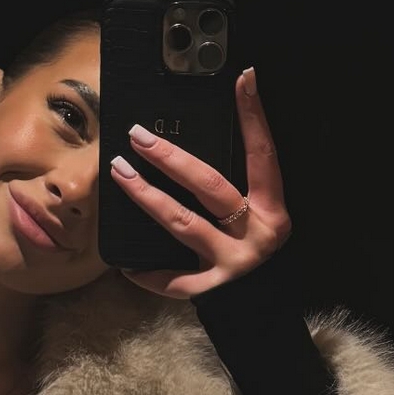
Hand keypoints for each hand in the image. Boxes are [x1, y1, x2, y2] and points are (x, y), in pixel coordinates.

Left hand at [109, 65, 290, 300]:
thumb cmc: (258, 255)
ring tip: (120, 172)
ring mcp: (232, 263)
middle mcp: (256, 234)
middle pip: (209, 186)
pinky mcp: (212, 291)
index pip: (263, 154)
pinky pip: (173, 280)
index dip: (254, 116)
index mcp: (273, 209)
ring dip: (147, 196)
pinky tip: (124, 263)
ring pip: (183, 224)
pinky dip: (147, 273)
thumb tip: (203, 140)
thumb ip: (242, 187)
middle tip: (138, 135)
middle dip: (170, 157)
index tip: (243, 78)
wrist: (268, 315)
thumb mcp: (261, 217)